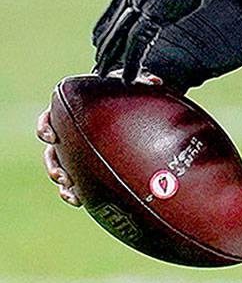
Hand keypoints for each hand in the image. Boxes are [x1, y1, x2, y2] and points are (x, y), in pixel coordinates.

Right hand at [37, 71, 162, 206]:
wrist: (120, 102)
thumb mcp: (126, 83)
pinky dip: (74, 191)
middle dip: (53, 166)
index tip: (52, 137)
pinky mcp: (83, 162)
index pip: (47, 119)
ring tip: (70, 193)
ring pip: (59, 169)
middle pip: (50, 152)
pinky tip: (80, 201)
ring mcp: (72, 150)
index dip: (45, 128)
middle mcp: (67, 133)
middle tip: (62, 177)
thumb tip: (156, 81)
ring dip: (62, 183)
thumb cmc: (118, 91)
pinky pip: (74, 179)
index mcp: (68, 111)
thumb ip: (138, 81)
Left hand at [92, 0, 241, 79]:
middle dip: (106, 42)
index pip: (119, 4)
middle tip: (100, 59)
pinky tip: (128, 77)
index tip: (106, 36)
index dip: (112, 22)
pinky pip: (136, 44)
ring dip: (110, 56)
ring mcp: (140, 0)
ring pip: (118, 35)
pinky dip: (131, 63)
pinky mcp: (153, 14)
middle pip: (113, 20)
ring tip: (103, 73)